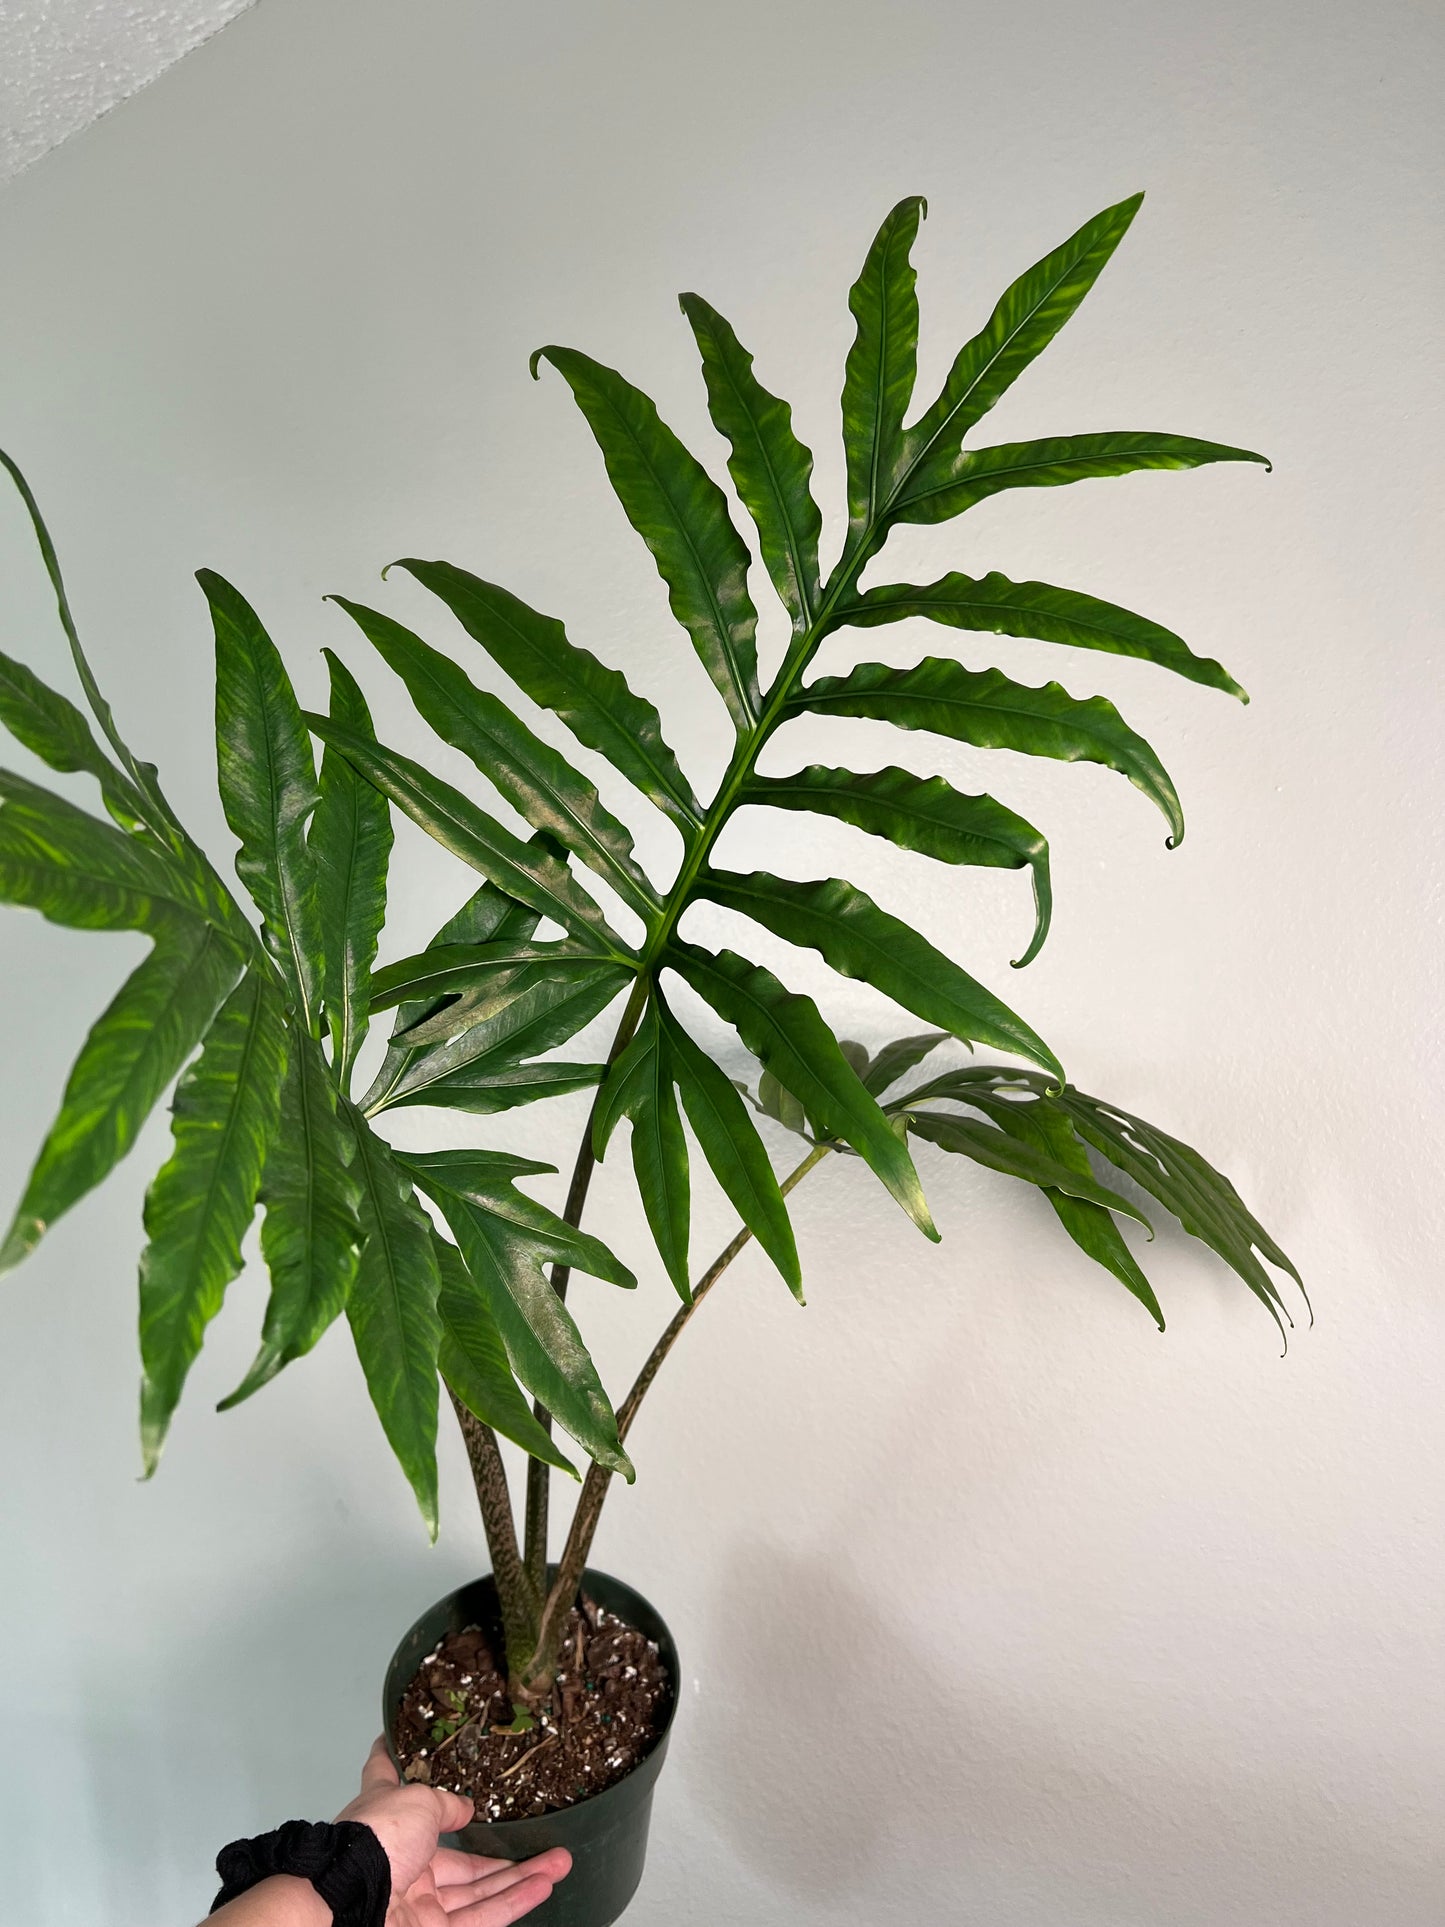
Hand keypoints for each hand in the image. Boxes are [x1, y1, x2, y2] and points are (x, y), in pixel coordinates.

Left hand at [336, 1737, 569, 1925]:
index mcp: (388, 1819)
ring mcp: (418, 1902)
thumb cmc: (376, 1841)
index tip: (391, 1738)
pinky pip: (481, 1917)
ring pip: (478, 1889)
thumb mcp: (416, 1801)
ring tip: (561, 1861)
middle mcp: (403, 1860)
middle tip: (539, 1837)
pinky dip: (514, 1902)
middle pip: (460, 1857)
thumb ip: (445, 1804)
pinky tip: (545, 1885)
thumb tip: (465, 1810)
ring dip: (522, 1875)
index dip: (392, 1758)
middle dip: (501, 1850)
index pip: (387, 1779)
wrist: (351, 1905)